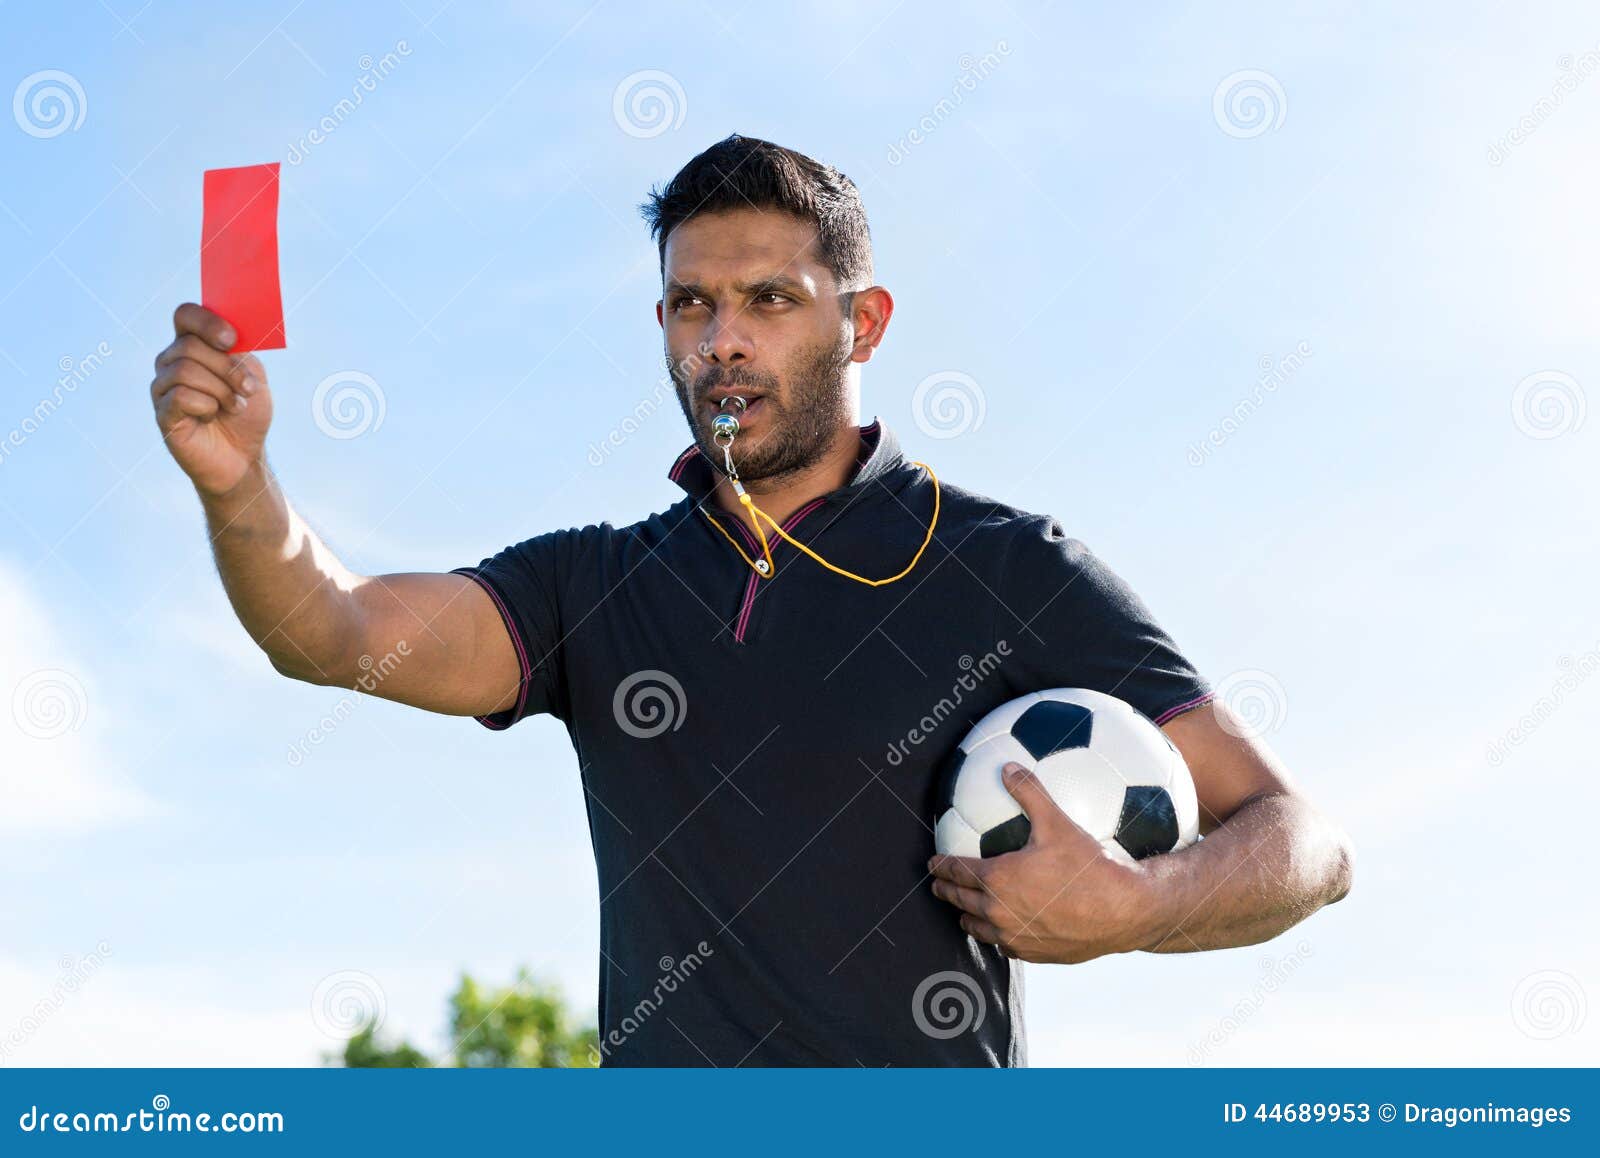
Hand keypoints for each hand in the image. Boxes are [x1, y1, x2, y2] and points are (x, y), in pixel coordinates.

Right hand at [151, 303, 273, 496]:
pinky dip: (207, 405)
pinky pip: (180, 396)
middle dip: (226, 367)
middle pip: (189, 345)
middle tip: (247, 388)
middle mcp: (171, 362)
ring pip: (184, 369)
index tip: (231, 340)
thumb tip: (230, 330)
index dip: (206, 323)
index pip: (185, 315)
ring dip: (221, 389)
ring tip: (234, 406)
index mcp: (193, 345)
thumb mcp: (252, 376)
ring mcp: (163, 387)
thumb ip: (239, 351)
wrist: (243, 456)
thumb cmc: (246, 413)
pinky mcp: (162, 413)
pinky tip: (212, 416)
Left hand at [928, 762, 1169, 962]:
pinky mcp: (1033, 954)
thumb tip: (1008, 767)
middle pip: (960, 901)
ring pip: (978, 928)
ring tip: (963, 912)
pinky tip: (1003, 930)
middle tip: (938, 884)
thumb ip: (1029, 792)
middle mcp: (998, 912)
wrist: (1122, 911)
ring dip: (966, 917)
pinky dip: (996, 936)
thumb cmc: (1089, 865)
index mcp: (997, 880)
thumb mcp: (1057, 822)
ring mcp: (1015, 937)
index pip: (957, 871)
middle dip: (946, 890)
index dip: (941, 865)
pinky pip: (1004, 946)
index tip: (932, 862)